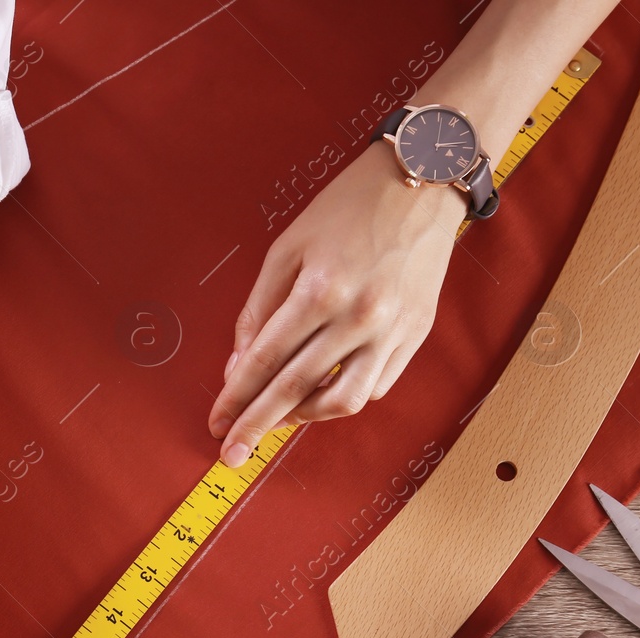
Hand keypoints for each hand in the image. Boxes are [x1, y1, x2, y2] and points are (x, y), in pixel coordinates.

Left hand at [208, 145, 468, 463]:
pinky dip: (343, 397)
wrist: (423, 180)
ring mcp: (393, 329)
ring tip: (276, 421)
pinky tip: (319, 395)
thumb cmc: (347, 208)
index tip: (215, 424)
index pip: (264, 361)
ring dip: (303, 418)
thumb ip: (258, 311)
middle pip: (297, 389)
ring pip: (343, 400)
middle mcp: (359, 316)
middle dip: (257, 426)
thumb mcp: (287, 248)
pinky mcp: (417, 334)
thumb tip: (237, 368)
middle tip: (230, 454)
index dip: (235, 398)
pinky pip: (376, 385)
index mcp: (319, 290)